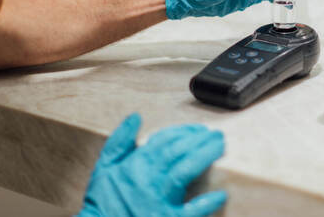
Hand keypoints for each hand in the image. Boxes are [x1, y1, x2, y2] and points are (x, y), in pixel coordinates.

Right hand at [78, 114, 226, 216]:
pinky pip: (188, 212)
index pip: (163, 140)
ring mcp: (157, 200)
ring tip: (220, 147)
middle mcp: (146, 179)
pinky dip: (205, 203)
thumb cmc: (103, 202)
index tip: (199, 129)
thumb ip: (119, 140)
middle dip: (198, 139)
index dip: (183, 132)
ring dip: (204, 156)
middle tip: (216, 134)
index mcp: (134, 164)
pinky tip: (220, 194)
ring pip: (183, 171)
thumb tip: (135, 117)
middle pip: (176, 151)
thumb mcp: (104, 168)